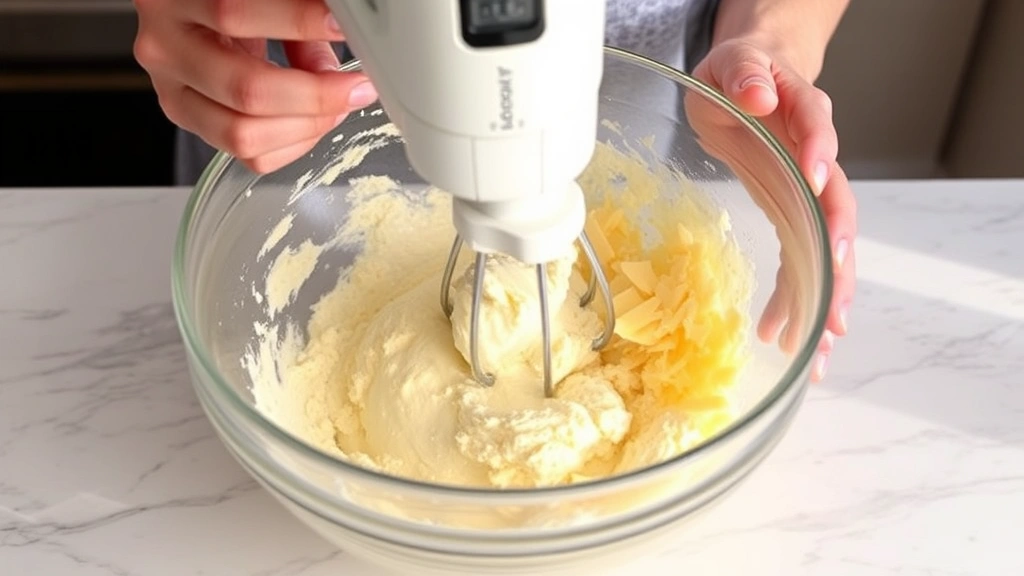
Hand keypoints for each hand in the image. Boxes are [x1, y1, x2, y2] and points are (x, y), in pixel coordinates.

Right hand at [132, 0, 378, 172]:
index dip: (299, 22)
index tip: (343, 27)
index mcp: (173, 0)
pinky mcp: (193, 127)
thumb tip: (345, 41)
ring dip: (308, 126)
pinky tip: (314, 120)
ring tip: (339, 104)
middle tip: (357, 87)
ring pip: (245, 135)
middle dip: (316, 95)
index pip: (236, 14)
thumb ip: (295, 14)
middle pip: (246, 90)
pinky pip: (252, 157)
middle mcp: (164, 50)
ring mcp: (172, 95)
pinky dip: (295, 144)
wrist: (188, 10)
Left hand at [688, 38, 856, 381]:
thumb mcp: (733, 63)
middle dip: (839, 268)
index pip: (820, 135)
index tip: (816, 183)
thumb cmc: (740, 72)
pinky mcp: (791, 214)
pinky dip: (795, 298)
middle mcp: (818, 162)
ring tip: (820, 349)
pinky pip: (799, 260)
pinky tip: (783, 334)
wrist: (750, 80)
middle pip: (838, 215)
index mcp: (805, 116)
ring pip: (827, 252)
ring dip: (826, 300)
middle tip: (835, 315)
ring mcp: (808, 194)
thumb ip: (747, 74)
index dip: (820, 159)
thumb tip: (758, 94)